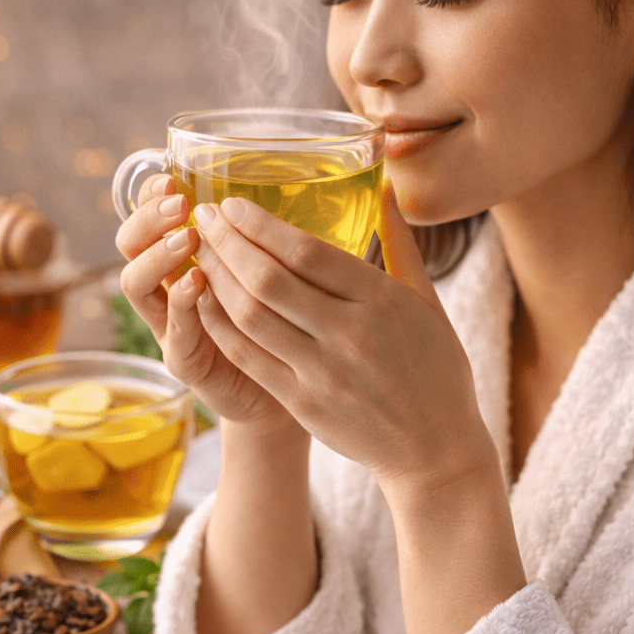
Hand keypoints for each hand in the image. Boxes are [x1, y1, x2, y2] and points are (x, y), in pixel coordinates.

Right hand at [115, 175, 298, 434]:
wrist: (288, 388)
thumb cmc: (284, 318)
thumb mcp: (276, 264)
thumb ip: (268, 232)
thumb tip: (293, 176)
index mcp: (185, 259)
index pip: (151, 217)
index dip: (151, 194)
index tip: (170, 173)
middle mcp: (168, 289)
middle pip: (130, 245)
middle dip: (148, 219)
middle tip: (177, 203)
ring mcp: (171, 326)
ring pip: (136, 285)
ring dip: (158, 257)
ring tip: (188, 239)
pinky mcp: (186, 362)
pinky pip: (172, 332)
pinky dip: (181, 304)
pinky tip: (197, 283)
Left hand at [188, 182, 495, 493]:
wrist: (434, 449)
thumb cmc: (435, 369)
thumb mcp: (428, 300)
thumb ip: (400, 242)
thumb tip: (386, 185)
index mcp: (382, 300)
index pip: (307, 252)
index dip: (261, 225)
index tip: (231, 204)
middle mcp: (349, 334)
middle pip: (269, 279)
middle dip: (227, 242)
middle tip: (201, 216)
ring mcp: (322, 372)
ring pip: (250, 316)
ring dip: (215, 278)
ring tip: (198, 251)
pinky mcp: (302, 403)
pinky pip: (247, 356)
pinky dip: (219, 324)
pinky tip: (202, 299)